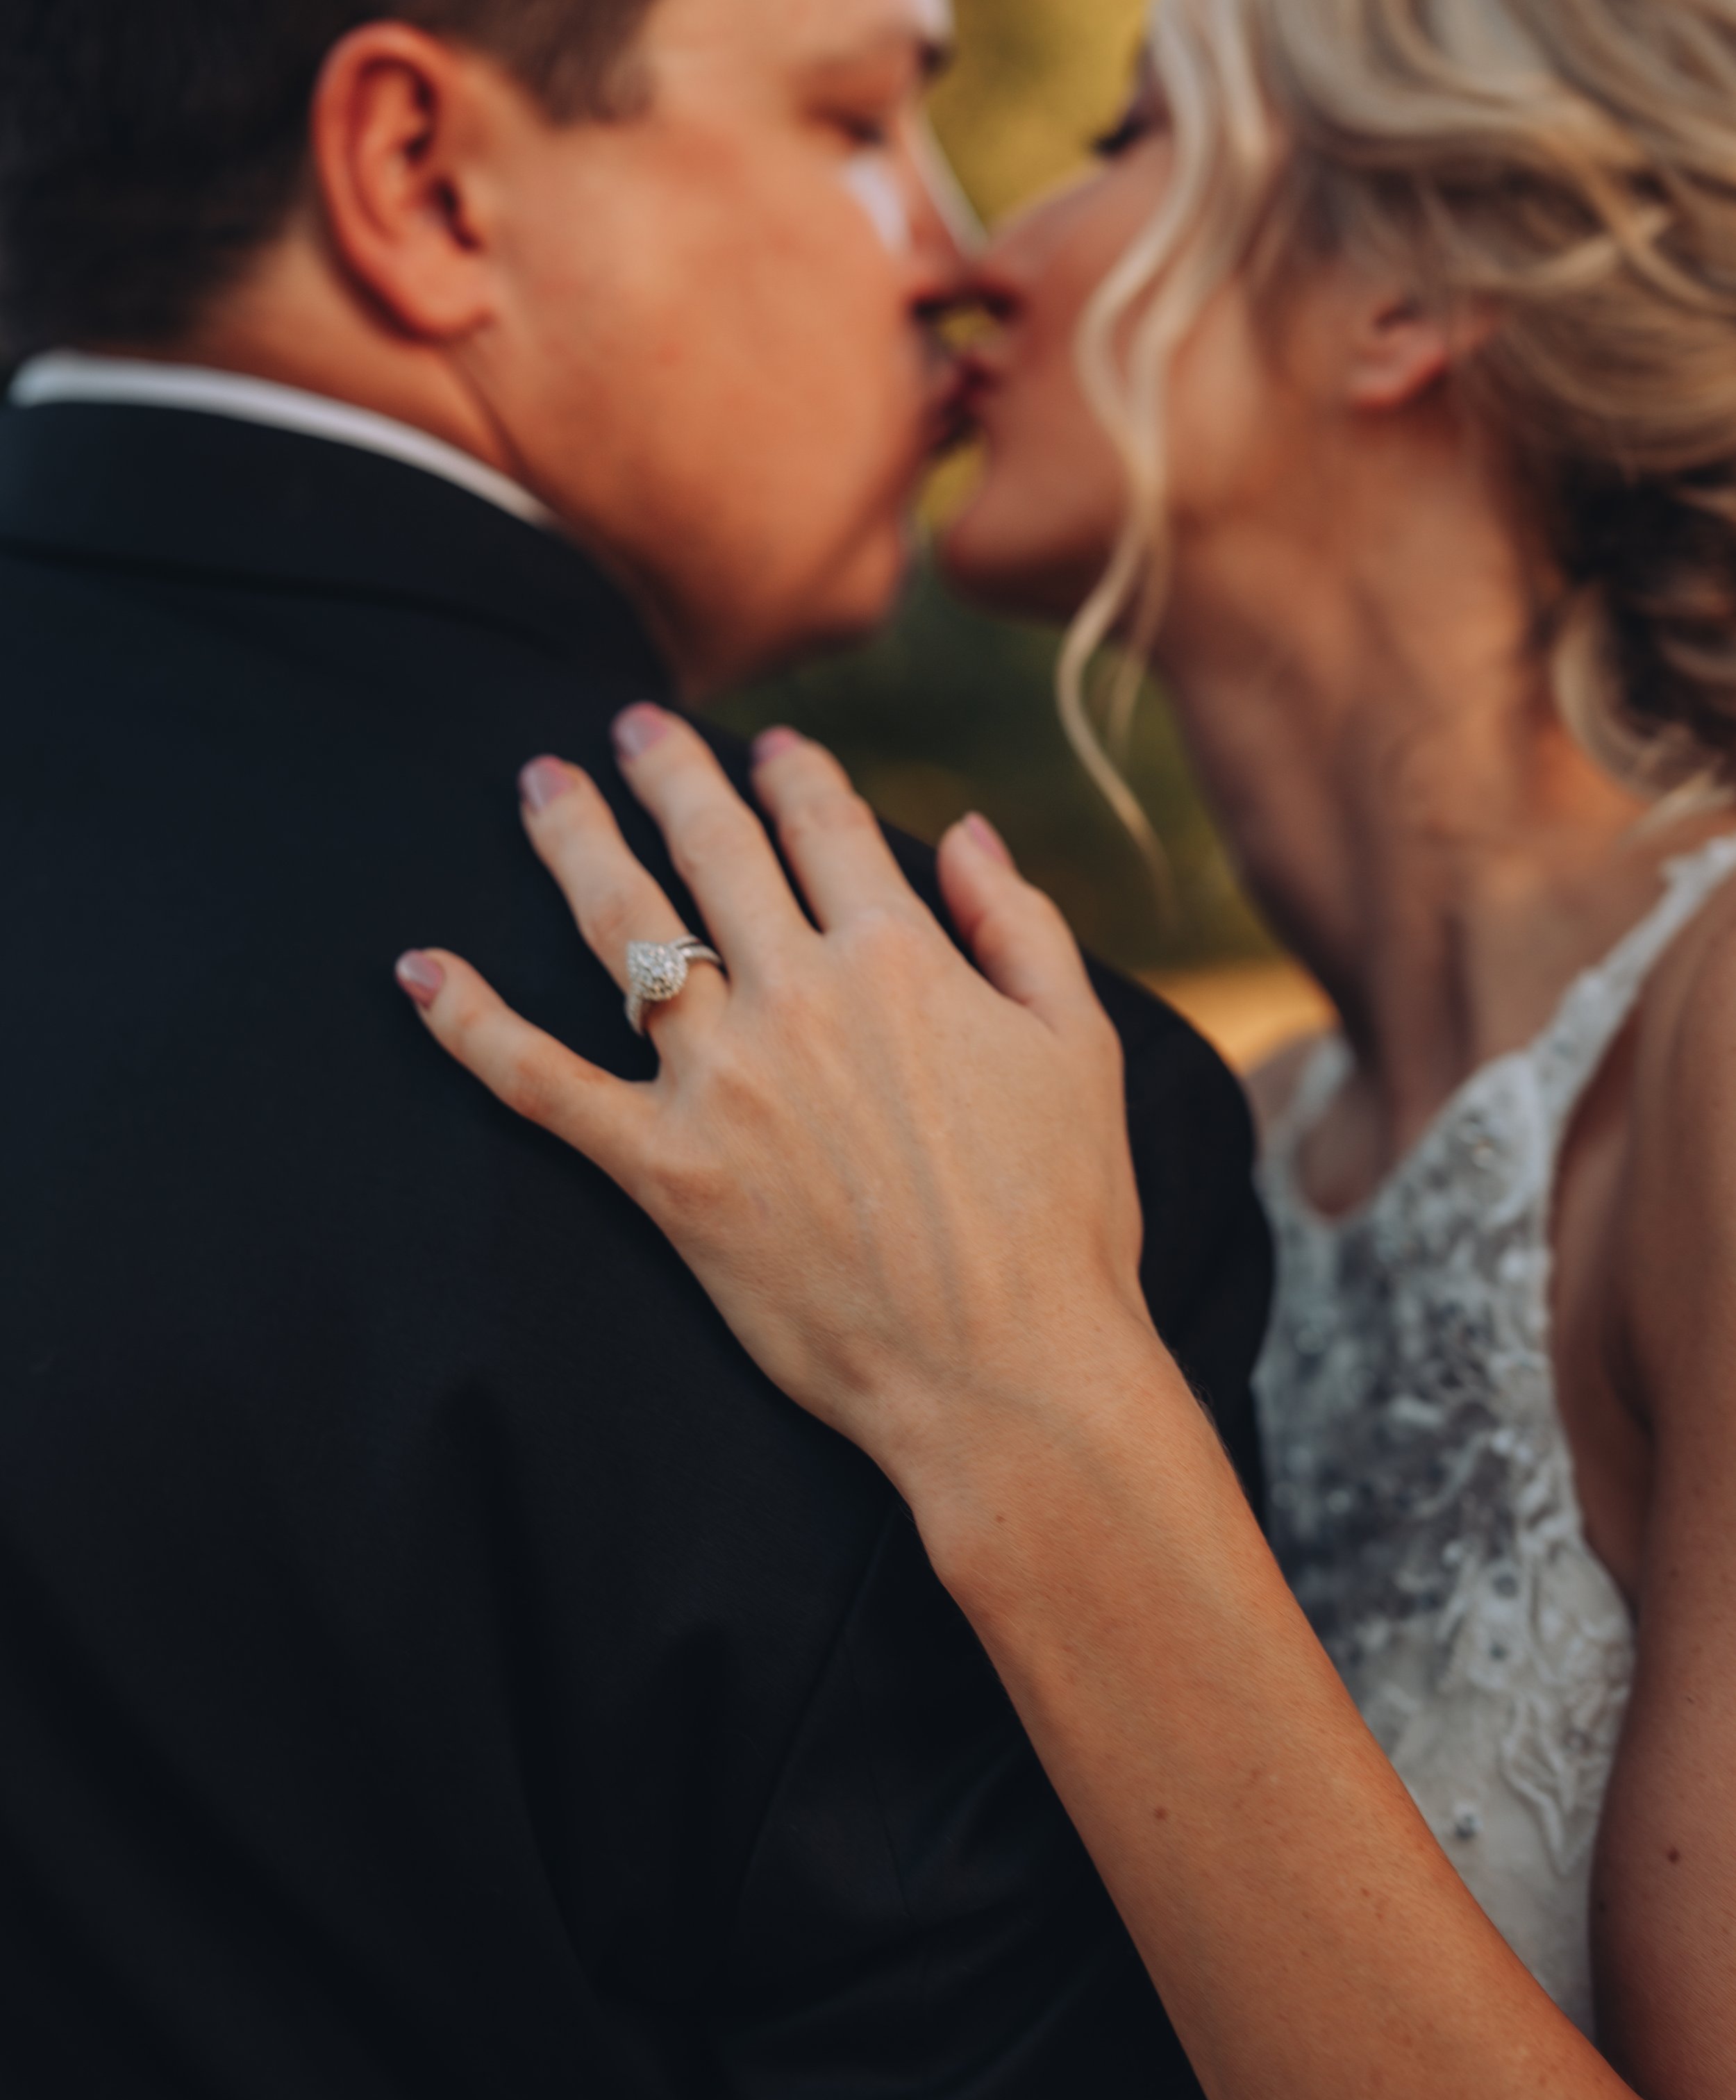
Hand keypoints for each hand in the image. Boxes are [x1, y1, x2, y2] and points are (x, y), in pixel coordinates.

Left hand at [395, 706, 1160, 1507]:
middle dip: (667, 772)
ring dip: (573, 843)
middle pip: (712, 850)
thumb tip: (965, 826)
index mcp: (902, 958)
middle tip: (631, 727)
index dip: (790, 773)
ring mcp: (723, 1083)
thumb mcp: (1077, 1046)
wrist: (1008, 1371)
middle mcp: (799, 997)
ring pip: (623, 930)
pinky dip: (472, 1025)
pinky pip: (544, 1084)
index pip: (824, 828)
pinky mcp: (667, 1172)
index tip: (766, 747)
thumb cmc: (1062, 1216)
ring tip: (539, 785)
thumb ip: (1020, 920)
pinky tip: (417, 971)